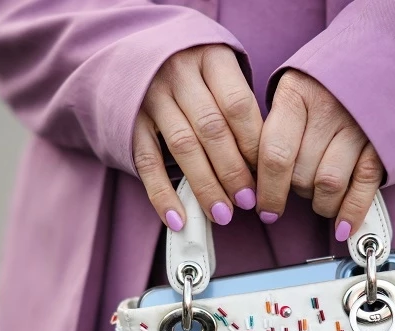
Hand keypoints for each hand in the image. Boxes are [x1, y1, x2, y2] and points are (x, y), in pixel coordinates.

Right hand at [133, 45, 263, 230]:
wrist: (136, 49)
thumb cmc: (194, 69)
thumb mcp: (219, 70)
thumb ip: (237, 106)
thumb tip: (261, 164)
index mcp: (211, 57)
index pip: (238, 105)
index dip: (253, 145)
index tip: (266, 176)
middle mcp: (179, 73)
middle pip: (211, 129)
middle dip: (233, 171)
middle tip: (247, 201)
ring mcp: (150, 96)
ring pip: (182, 147)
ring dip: (205, 186)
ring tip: (222, 214)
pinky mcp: (128, 119)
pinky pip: (147, 161)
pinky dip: (162, 194)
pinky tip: (178, 218)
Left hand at [256, 70, 383, 240]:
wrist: (379, 59)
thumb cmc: (325, 83)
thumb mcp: (294, 91)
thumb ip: (276, 129)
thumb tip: (253, 179)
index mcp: (296, 95)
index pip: (274, 154)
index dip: (267, 189)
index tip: (262, 208)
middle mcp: (328, 109)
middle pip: (300, 173)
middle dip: (293, 193)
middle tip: (295, 190)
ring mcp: (358, 127)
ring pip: (328, 184)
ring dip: (319, 204)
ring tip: (317, 200)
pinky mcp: (381, 143)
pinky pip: (363, 186)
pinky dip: (351, 212)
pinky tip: (342, 227)